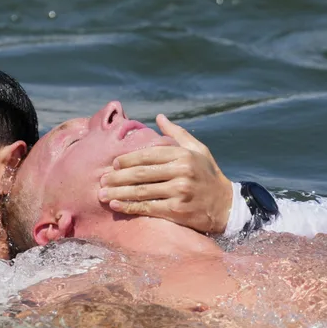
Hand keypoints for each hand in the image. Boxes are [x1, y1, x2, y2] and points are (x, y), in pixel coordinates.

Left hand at [98, 114, 232, 234]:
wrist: (225, 205)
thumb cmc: (208, 175)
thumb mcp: (198, 150)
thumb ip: (177, 134)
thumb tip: (159, 117)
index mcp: (183, 155)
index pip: (148, 155)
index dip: (127, 159)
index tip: (113, 163)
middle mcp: (181, 171)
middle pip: (141, 173)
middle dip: (117, 177)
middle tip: (102, 180)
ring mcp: (179, 191)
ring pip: (141, 191)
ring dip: (118, 193)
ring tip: (102, 194)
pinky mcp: (177, 210)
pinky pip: (147, 208)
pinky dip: (129, 207)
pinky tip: (116, 206)